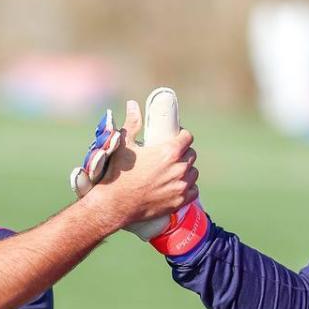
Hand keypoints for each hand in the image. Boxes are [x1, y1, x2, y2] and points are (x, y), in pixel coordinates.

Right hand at [89, 98, 197, 226]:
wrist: (114, 204)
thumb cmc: (118, 173)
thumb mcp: (124, 144)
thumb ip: (132, 123)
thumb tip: (133, 105)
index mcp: (169, 151)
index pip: (187, 137)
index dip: (182, 135)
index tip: (176, 137)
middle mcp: (179, 168)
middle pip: (191, 154)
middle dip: (183, 152)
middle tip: (171, 154)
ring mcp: (181, 186)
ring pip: (194, 173)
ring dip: (187, 170)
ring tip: (175, 169)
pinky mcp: (179, 201)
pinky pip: (193, 190)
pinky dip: (188, 187)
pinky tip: (179, 185)